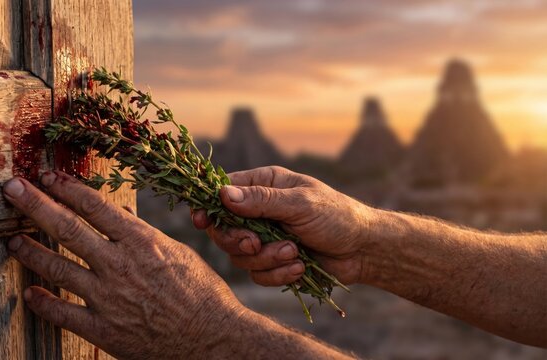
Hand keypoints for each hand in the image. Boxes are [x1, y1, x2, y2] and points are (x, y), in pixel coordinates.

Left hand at [3, 171, 244, 358]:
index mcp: (142, 242)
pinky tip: (30, 293)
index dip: (67, 188)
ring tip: (12, 240)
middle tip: (12, 189)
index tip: (47, 176)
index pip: (96, 207)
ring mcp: (109, 299)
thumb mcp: (178, 253)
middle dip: (36, 206)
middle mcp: (120, 266)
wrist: (212, 339)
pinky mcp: (104, 330)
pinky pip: (63, 314)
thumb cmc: (201, 293)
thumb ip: (143, 235)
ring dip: (31, 252)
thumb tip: (119, 216)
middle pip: (69, 230)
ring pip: (58, 269)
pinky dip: (44, 302)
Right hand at [193, 166, 376, 285]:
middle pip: (223, 228)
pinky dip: (277, 273)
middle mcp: (259, 210)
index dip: (208, 206)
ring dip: (266, 258)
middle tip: (255, 243)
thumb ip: (261, 200)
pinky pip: (257, 273)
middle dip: (239, 240)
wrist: (363, 250)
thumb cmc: (336, 215)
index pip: (224, 192)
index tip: (199, 219)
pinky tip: (299, 267)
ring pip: (239, 255)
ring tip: (294, 253)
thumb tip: (222, 195)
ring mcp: (265, 237)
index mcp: (263, 185)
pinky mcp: (273, 262)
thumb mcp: (300, 203)